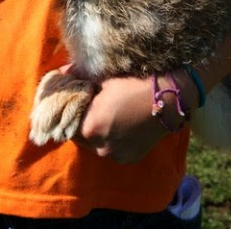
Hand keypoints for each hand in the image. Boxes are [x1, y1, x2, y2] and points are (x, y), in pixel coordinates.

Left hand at [74, 71, 197, 164]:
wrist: (167, 98)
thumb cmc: (132, 84)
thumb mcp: (102, 79)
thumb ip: (78, 78)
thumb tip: (62, 72)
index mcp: (89, 127)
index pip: (67, 122)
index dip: (69, 109)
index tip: (74, 100)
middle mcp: (100, 147)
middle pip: (80, 136)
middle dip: (82, 122)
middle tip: (89, 106)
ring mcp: (116, 155)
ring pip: (96, 144)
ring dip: (96, 132)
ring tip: (105, 115)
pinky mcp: (129, 158)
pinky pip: (112, 149)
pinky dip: (112, 140)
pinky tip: (119, 125)